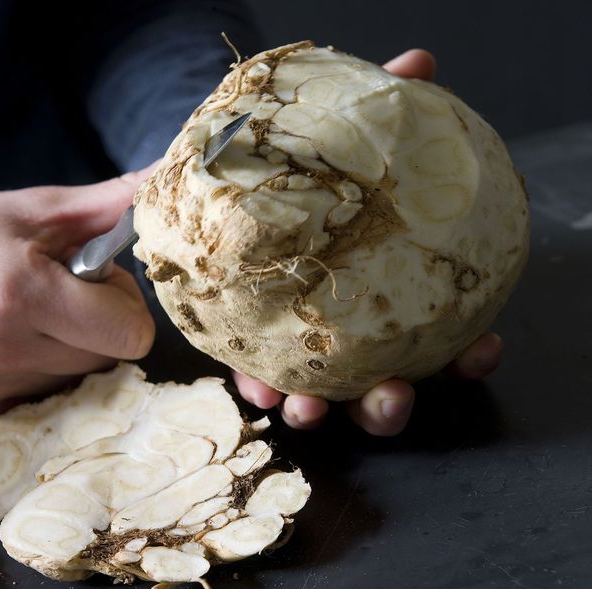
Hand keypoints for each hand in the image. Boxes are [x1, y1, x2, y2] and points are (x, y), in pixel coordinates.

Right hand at [0, 169, 156, 430]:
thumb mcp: (36, 211)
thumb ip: (112, 204)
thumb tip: (169, 175)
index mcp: (22, 295)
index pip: (133, 335)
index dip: (126, 307)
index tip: (99, 284)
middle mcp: (0, 352)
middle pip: (109, 359)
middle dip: (99, 326)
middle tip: (58, 294)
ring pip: (76, 381)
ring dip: (66, 350)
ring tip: (28, 315)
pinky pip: (40, 401)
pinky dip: (36, 375)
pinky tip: (9, 342)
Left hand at [233, 49, 503, 435]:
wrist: (223, 174)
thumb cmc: (288, 164)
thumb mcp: (330, 135)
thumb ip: (376, 111)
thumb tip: (420, 64)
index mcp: (379, 297)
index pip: (429, 334)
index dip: (461, 352)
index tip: (480, 349)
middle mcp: (342, 331)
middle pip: (378, 382)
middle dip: (389, 402)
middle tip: (396, 393)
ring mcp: (295, 344)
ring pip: (319, 397)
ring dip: (323, 411)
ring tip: (311, 409)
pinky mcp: (247, 344)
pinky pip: (258, 380)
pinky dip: (261, 388)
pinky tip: (259, 387)